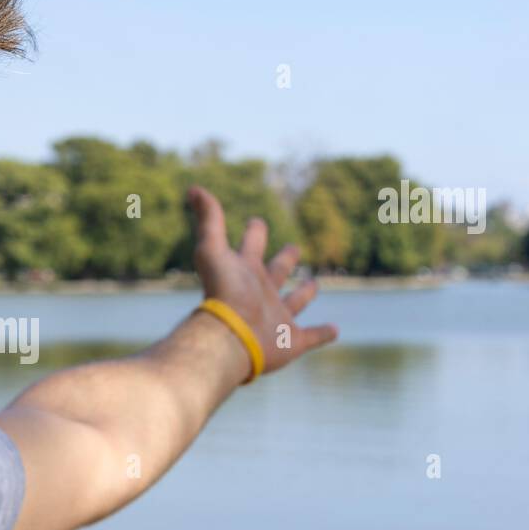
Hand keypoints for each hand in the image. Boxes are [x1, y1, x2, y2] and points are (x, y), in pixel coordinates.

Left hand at [188, 185, 337, 374]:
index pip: (251, 246)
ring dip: (304, 295)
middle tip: (293, 248)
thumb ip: (209, 219)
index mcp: (244, 272)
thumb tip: (193, 188)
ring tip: (314, 285)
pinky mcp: (291, 341)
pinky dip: (324, 334)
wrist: (229, 337)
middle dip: (284, 260)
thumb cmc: (223, 292)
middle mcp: (260, 294)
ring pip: (294, 303)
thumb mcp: (212, 249)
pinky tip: (335, 330)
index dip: (254, 233)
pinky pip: (311, 337)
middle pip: (275, 272)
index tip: (256, 221)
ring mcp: (276, 318)